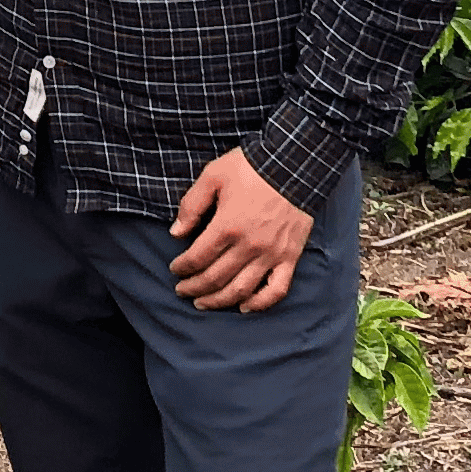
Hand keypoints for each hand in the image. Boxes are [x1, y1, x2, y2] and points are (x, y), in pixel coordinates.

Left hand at [166, 147, 313, 313]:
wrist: (295, 164)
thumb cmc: (251, 167)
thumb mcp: (213, 175)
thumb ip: (192, 205)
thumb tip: (176, 233)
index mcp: (227, 225)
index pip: (198, 258)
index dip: (182, 267)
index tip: (175, 269)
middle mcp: (248, 246)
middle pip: (215, 278)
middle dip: (194, 288)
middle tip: (182, 291)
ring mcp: (271, 254)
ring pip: (241, 290)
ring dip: (219, 301)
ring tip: (203, 304)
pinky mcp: (290, 257)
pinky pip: (276, 290)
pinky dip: (260, 304)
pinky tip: (244, 307)